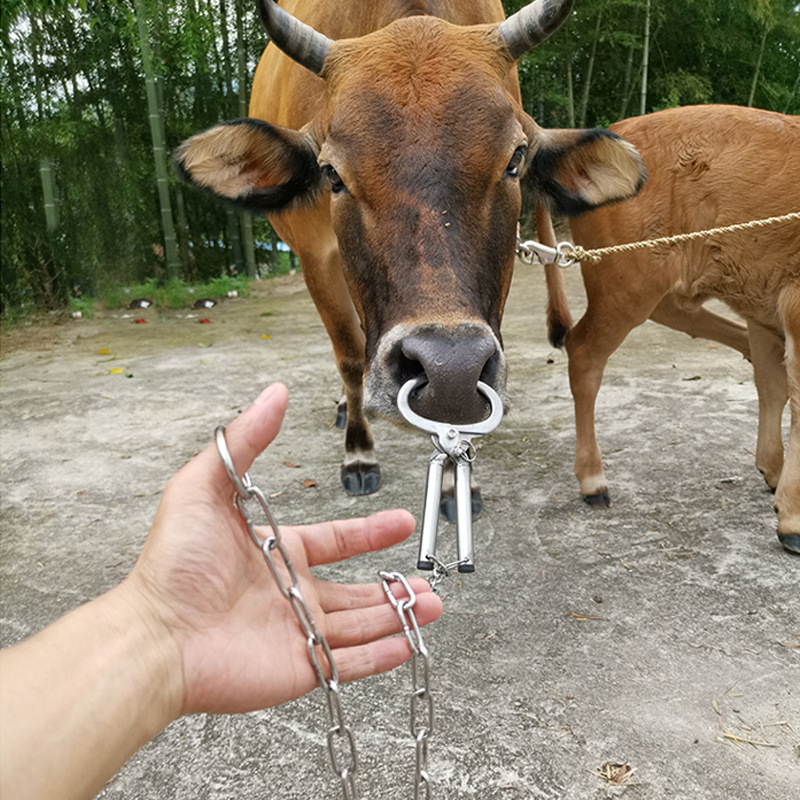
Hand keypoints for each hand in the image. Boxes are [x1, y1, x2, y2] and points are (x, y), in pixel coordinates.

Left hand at [124, 382, 442, 716]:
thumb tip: (274, 394)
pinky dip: (382, 656)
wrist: (155, 636)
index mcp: (278, 553)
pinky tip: (407, 643)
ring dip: (399, 615)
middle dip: (393, 586)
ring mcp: (297, 632)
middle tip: (426, 582)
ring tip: (431, 606)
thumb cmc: (172, 564)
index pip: (335, 541)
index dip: (370, 533)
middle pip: (355, 590)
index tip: (399, 523)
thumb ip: (245, 440)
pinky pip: (349, 665)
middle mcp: (291, 593)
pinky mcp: (298, 668)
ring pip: (361, 624)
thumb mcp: (205, 486)